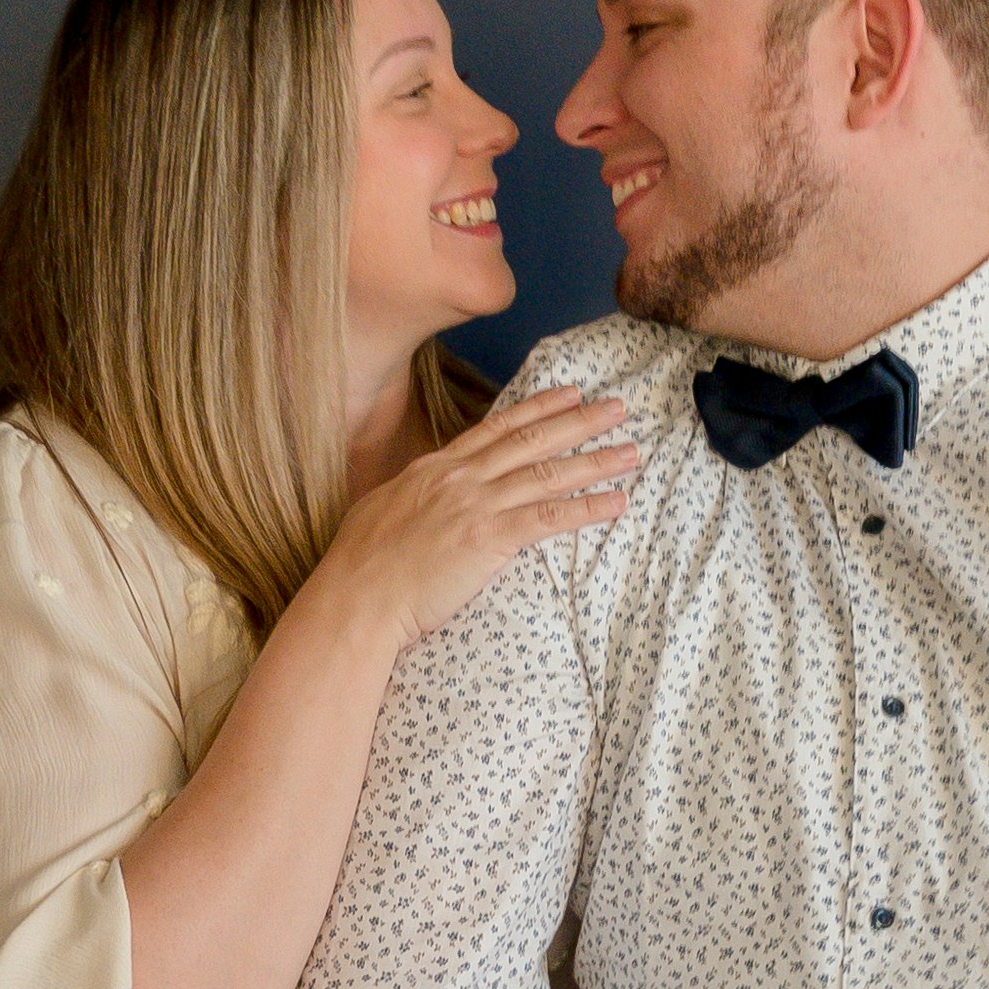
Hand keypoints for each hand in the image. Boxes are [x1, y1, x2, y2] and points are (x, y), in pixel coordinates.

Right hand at [324, 387, 639, 649]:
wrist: (356, 596)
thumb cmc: (360, 566)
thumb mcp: (382, 511)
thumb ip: (413, 496)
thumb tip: (420, 493)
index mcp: (435, 468)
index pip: (497, 428)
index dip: (539, 408)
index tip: (570, 392)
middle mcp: (460, 477)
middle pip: (531, 440)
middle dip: (579, 421)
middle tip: (617, 407)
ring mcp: (475, 505)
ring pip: (547, 474)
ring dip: (595, 461)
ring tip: (632, 452)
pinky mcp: (488, 539)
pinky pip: (548, 518)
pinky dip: (586, 508)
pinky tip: (616, 502)